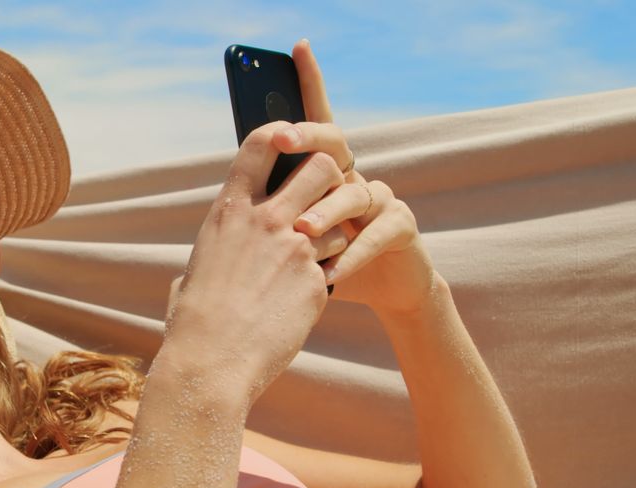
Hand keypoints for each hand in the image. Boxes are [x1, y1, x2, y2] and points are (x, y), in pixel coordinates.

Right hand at [159, 122, 345, 403]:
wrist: (210, 362)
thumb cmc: (193, 320)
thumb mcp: (198, 265)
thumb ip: (220, 243)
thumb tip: (220, 246)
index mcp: (230, 209)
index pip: (263, 142)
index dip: (284, 133)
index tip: (292, 142)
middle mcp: (266, 219)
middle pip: (322, 165)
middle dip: (331, 177)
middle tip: (325, 199)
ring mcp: (296, 248)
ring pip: (339, 218)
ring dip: (333, 234)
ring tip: (309, 263)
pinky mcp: (318, 281)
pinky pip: (337, 263)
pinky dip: (327, 276)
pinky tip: (301, 299)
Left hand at [278, 39, 435, 314]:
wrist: (377, 292)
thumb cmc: (321, 262)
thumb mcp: (292, 236)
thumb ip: (275, 210)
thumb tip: (232, 194)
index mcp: (323, 173)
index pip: (313, 122)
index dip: (310, 83)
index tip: (297, 47)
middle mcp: (353, 175)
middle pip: (334, 144)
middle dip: (310, 137)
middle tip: (285, 138)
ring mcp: (381, 198)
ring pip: (355, 191)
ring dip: (325, 212)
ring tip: (301, 231)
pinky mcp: (402, 227)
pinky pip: (379, 230)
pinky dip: (354, 251)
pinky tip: (332, 270)